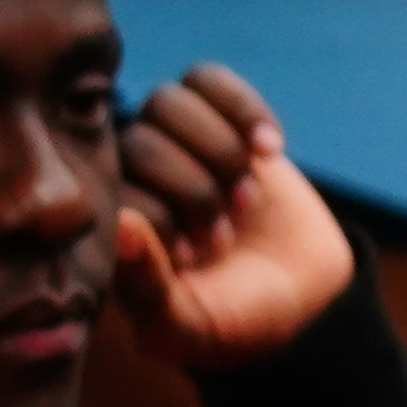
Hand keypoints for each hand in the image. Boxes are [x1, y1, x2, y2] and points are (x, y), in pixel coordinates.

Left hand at [111, 65, 356, 367]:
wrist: (299, 297)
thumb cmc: (231, 321)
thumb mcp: (186, 326)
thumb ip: (146, 286)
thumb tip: (119, 223)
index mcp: (106, 224)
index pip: (112, 185)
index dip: (161, 216)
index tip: (193, 258)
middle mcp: (129, 177)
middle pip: (143, 140)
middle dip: (198, 191)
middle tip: (223, 238)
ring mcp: (172, 142)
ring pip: (171, 102)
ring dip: (221, 152)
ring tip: (246, 201)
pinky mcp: (217, 119)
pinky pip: (210, 81)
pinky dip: (244, 110)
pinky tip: (270, 149)